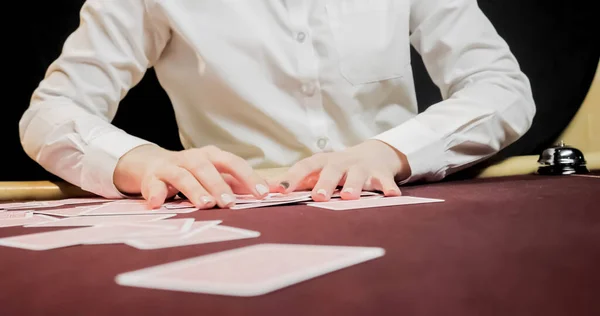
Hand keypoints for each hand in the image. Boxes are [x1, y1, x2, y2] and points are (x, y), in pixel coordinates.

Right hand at [113, 144, 268, 208]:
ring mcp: (172, 166)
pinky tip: (157, 204)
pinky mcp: (152, 178)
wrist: (155, 165)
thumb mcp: (218, 175)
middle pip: (207, 168)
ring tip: (205, 204)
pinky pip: (153, 185)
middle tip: (229, 204)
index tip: (262, 194)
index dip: (248, 177)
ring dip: (194, 189)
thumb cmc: (195, 174)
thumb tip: (275, 190)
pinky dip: (155, 193)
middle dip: (219, 185)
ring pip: (183, 176)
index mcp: (213, 156)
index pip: (233, 163)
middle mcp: (193, 158)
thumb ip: (241, 183)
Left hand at [271, 140, 410, 200]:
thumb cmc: (341, 168)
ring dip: (355, 185)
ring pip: (358, 175)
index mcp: (324, 161)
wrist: (377, 154)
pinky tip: (392, 196)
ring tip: (350, 197)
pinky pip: (386, 180)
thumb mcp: (321, 170)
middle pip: (332, 169)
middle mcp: (342, 162)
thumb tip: (269, 189)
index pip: (306, 166)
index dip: (292, 178)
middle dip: (326, 183)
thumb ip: (298, 180)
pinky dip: (389, 187)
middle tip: (319, 197)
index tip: (279, 191)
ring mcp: (362, 167)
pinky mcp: (381, 173)